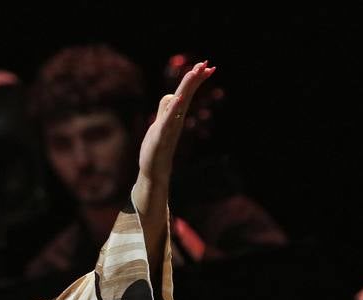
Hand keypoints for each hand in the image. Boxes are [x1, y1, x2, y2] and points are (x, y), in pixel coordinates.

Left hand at [138, 61, 216, 186]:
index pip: (187, 93)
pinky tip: (177, 100)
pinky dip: (173, 110)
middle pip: (186, 95)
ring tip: (193, 73)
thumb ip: (166, 110)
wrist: (154, 172)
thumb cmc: (157, 147)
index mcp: (176, 115)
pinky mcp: (160, 136)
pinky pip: (168, 120)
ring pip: (179, 104)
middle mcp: (176, 119)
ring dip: (186, 88)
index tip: (208, 66)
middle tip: (206, 64)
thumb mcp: (160, 123)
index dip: (196, 80)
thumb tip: (174, 96)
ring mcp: (169, 127)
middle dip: (195, 79)